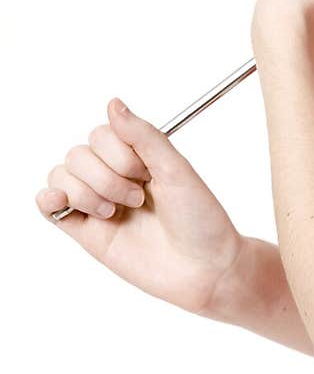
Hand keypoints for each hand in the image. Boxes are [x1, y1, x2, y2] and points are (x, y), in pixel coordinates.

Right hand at [35, 98, 243, 317]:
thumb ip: (144, 137)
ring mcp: (98, 202)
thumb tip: (113, 104)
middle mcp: (115, 176)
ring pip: (62, 175)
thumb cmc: (200, 219)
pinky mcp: (86, 231)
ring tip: (117, 212)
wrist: (204, 270)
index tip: (147, 173)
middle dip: (107, 176)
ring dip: (88, 192)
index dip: (119, 152)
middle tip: (138, 198)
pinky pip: (49, 205)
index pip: (102, 134)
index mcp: (138, 157)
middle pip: (79, 154)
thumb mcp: (177, 170)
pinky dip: (49, 198)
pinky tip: (66, 203)